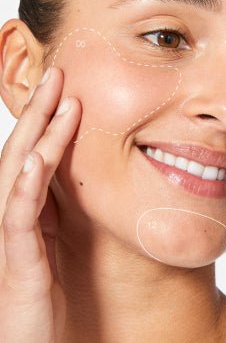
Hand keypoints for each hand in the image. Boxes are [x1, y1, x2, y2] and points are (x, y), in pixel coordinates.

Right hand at [0, 66, 80, 341]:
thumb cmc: (43, 293)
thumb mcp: (53, 240)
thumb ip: (55, 207)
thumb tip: (74, 174)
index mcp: (25, 207)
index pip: (33, 152)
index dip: (45, 119)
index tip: (64, 87)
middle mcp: (11, 212)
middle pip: (23, 150)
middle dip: (38, 111)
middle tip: (57, 73)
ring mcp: (10, 233)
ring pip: (20, 172)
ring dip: (38, 134)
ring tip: (55, 100)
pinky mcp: (17, 259)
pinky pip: (19, 215)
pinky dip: (25, 184)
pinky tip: (36, 158)